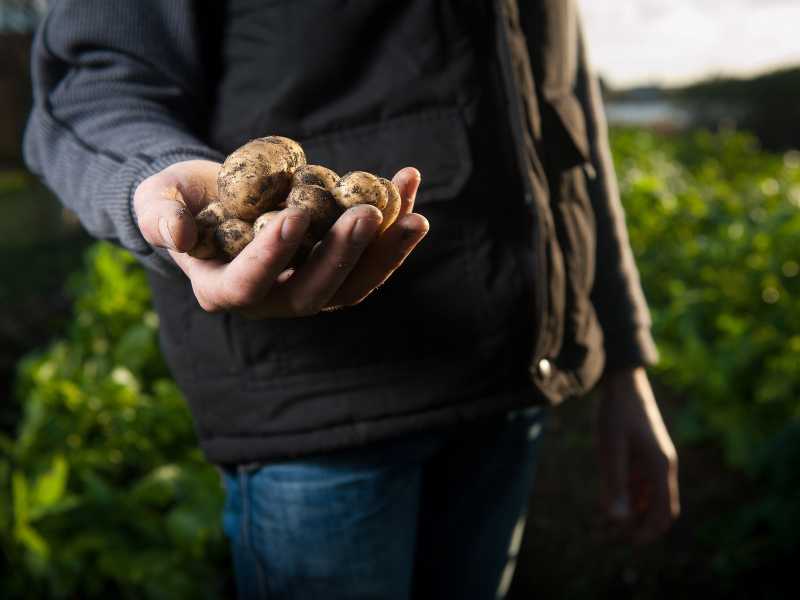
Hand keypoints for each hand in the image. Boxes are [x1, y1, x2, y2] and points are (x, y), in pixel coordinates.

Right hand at [133, 160, 428, 316]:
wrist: (212, 198)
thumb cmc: (177, 199)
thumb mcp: (157, 201)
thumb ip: (161, 217)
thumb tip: (177, 234)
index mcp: (222, 289)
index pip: (248, 284)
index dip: (272, 255)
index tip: (295, 215)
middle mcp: (270, 300)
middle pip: (313, 293)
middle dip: (343, 255)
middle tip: (368, 214)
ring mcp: (306, 288)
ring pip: (352, 286)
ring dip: (385, 253)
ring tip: (414, 216)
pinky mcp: (333, 270)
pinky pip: (368, 259)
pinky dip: (391, 230)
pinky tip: (408, 187)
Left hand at [596, 367, 679, 543]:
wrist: (621, 382)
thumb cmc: (616, 413)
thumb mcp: (611, 449)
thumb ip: (614, 484)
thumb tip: (617, 521)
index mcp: (661, 467)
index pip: (664, 513)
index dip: (647, 533)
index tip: (624, 542)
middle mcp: (662, 467)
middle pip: (657, 510)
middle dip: (636, 527)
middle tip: (607, 537)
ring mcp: (653, 462)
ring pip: (646, 499)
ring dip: (629, 514)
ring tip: (602, 526)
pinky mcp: (642, 456)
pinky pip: (637, 485)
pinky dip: (625, 498)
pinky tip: (605, 504)